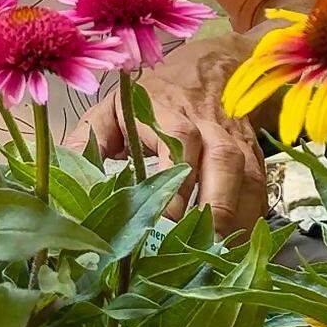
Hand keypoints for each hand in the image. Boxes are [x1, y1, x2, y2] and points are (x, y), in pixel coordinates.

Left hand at [65, 32, 265, 235]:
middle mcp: (210, 126)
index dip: (175, 181)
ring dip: (236, 220)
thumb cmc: (152, 97)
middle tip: (198, 249)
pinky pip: (262, 191)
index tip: (163, 221)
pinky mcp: (254, 158)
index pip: (180, 142)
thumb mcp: (113, 107)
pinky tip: (236, 250)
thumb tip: (65, 182)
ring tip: (218, 259)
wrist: (212, 67)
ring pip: (249, 179)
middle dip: (215, 207)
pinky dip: (252, 221)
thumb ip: (88, 141)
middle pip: (223, 163)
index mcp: (170, 112)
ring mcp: (238, 142)